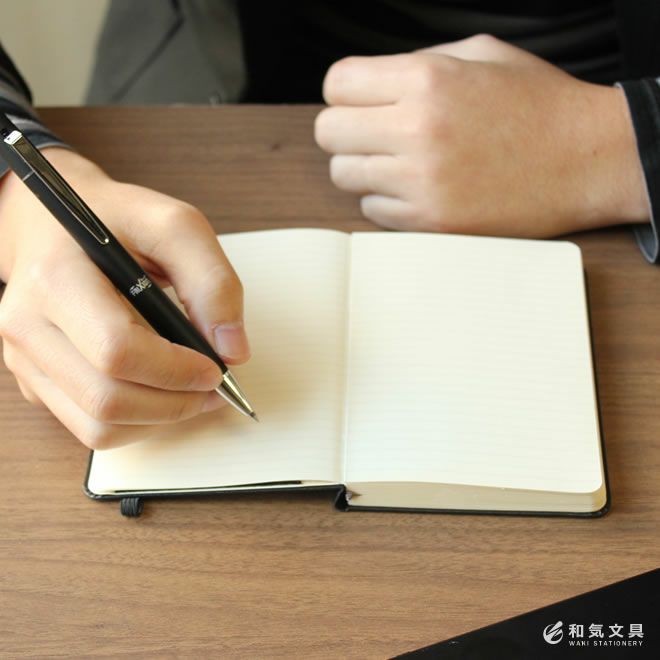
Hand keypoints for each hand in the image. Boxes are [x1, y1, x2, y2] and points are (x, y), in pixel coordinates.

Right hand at [0, 148, 248, 448]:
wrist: (52, 222)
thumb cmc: (114, 220)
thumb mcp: (174, 225)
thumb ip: (213, 281)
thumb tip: (233, 351)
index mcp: (56, 278)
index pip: (117, 350)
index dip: (176, 370)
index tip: (216, 368)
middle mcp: (28, 325)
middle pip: (107, 399)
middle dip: (175, 403)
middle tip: (213, 387)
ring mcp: (25, 358)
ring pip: (97, 427)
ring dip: (159, 420)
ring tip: (193, 393)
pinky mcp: (35, 379)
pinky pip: (88, 427)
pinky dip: (136, 422)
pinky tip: (162, 394)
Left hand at [315, 34, 647, 236]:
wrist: (585, 161)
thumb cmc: (537, 105)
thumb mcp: (481, 55)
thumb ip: (417, 64)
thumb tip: (369, 85)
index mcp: (427, 79)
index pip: (336, 83)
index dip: (345, 92)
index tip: (360, 101)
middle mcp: (417, 130)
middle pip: (327, 131)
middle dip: (345, 130)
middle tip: (372, 134)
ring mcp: (421, 181)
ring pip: (343, 174)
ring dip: (362, 168)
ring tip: (396, 163)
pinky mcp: (429, 222)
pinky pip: (370, 212)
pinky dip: (384, 202)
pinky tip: (416, 191)